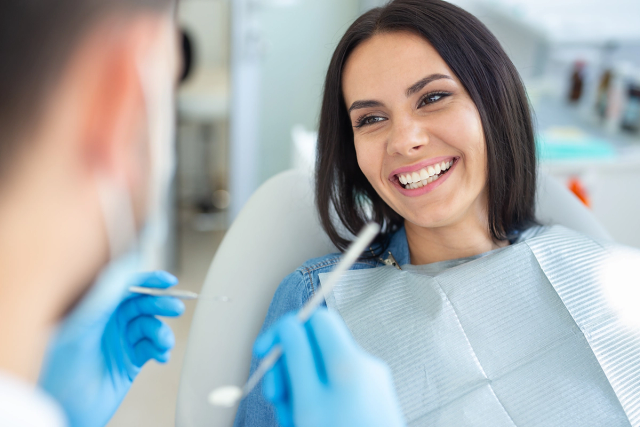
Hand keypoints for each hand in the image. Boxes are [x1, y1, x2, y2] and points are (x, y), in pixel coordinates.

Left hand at [39, 271, 184, 426]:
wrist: (65, 412)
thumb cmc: (59, 371)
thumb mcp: (81, 327)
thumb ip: (105, 295)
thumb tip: (126, 266)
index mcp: (92, 310)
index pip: (124, 285)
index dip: (146, 280)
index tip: (166, 280)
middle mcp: (107, 323)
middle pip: (142, 305)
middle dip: (161, 305)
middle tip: (176, 308)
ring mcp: (120, 342)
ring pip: (151, 327)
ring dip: (162, 332)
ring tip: (163, 342)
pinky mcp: (130, 361)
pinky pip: (153, 348)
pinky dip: (162, 350)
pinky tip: (161, 356)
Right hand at [254, 309, 405, 426]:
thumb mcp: (307, 400)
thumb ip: (297, 355)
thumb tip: (289, 323)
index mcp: (348, 360)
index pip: (315, 318)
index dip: (286, 329)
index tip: (264, 351)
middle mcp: (364, 366)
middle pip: (315, 347)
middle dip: (289, 368)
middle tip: (276, 397)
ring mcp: (371, 385)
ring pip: (321, 373)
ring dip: (299, 392)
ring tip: (294, 421)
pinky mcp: (372, 401)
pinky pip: (335, 392)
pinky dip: (316, 404)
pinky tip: (307, 424)